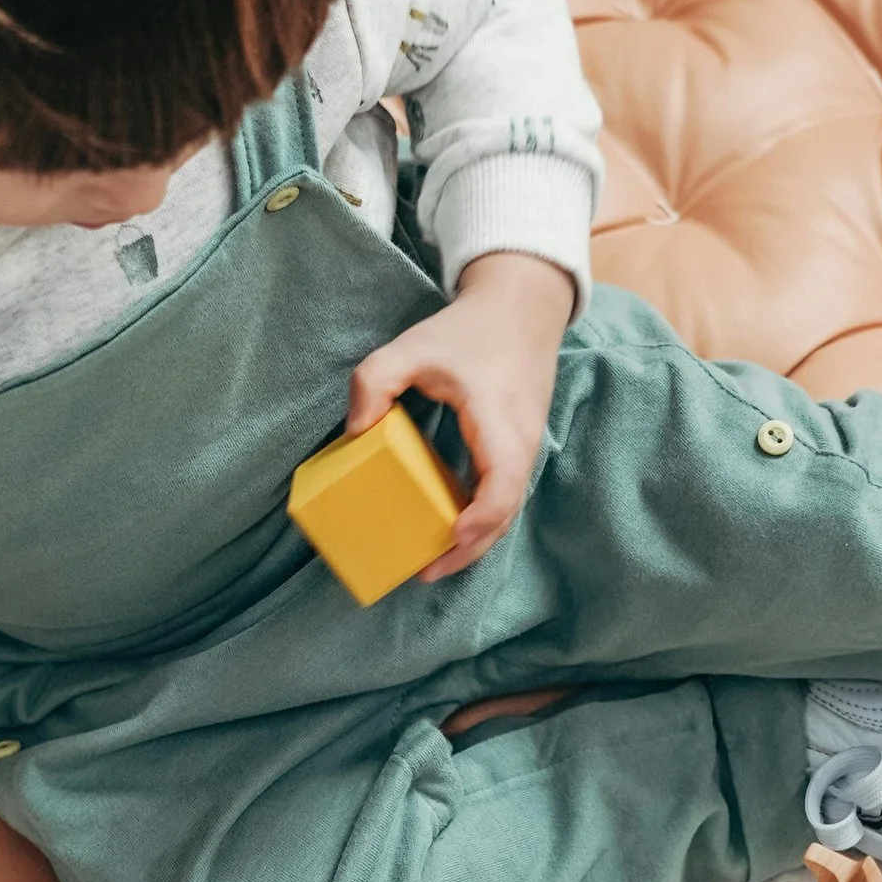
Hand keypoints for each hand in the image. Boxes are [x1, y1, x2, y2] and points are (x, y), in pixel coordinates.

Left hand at [344, 249, 571, 581]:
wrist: (522, 309)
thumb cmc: (469, 330)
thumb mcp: (413, 345)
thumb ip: (375, 380)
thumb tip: (356, 432)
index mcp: (501, 422)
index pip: (503, 485)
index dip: (480, 520)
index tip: (450, 538)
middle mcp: (522, 444)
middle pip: (505, 513)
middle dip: (468, 550)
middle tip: (425, 572)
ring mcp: (526, 450)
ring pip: (507, 509)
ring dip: (474, 540)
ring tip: (433, 563)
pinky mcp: (519, 450)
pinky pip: (503, 494)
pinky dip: (480, 518)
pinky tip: (449, 529)